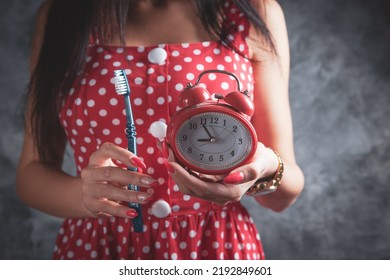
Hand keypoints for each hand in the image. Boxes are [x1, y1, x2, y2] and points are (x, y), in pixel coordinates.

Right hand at [80, 142, 157, 218]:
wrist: (90, 197)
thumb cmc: (109, 180)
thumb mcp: (117, 171)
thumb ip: (129, 170)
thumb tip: (147, 178)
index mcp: (97, 158)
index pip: (107, 149)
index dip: (124, 155)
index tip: (141, 164)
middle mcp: (90, 172)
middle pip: (110, 172)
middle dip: (133, 177)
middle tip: (150, 182)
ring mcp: (88, 188)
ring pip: (109, 191)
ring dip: (130, 195)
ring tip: (145, 197)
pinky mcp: (90, 204)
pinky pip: (108, 207)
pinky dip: (122, 211)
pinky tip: (133, 212)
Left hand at [161, 142, 275, 204]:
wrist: (263, 165)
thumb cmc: (260, 161)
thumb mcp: (258, 163)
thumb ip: (248, 172)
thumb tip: (231, 178)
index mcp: (230, 192)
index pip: (200, 188)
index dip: (183, 176)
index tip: (171, 161)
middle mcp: (220, 196)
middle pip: (190, 188)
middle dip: (174, 171)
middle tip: (165, 150)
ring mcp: (214, 193)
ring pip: (187, 187)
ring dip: (174, 171)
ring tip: (166, 150)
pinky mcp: (209, 187)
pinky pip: (190, 182)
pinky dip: (180, 171)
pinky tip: (174, 157)